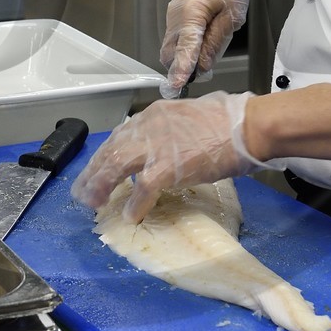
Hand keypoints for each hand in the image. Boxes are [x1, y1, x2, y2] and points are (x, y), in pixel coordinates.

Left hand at [70, 92, 268, 221]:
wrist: (247, 126)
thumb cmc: (231, 121)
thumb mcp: (191, 115)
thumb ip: (173, 128)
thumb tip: (170, 143)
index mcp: (156, 114)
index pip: (121, 135)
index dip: (107, 154)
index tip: (99, 168)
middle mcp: (149, 126)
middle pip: (110, 150)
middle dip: (93, 172)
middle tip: (83, 191)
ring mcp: (155, 146)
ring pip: (115, 166)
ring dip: (101, 186)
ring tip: (94, 203)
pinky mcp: (166, 167)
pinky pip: (141, 189)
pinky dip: (134, 204)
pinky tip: (130, 215)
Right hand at [160, 0, 258, 95]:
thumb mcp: (231, 16)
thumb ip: (215, 42)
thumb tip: (204, 65)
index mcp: (192, 12)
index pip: (185, 47)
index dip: (182, 68)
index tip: (177, 84)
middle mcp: (177, 13)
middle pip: (172, 50)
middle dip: (181, 66)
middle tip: (197, 76)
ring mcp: (173, 13)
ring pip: (172, 45)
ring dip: (184, 56)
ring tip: (204, 58)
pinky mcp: (175, 13)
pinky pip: (176, 36)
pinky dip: (185, 46)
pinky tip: (201, 45)